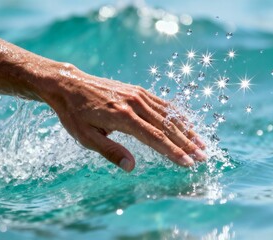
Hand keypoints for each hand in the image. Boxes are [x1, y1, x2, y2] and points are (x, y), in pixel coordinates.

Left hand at [44, 65, 206, 171]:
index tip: (189, 163)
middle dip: (187, 143)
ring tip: (201, 143)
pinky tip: (185, 124)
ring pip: (168, 114)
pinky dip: (176, 115)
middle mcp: (134, 103)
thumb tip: (132, 167)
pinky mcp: (137, 90)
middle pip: (167, 126)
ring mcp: (137, 94)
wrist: (68, 85)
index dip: (173, 152)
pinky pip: (162, 103)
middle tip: (204, 157)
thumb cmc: (74, 114)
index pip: (155, 138)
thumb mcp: (86, 137)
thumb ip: (110, 151)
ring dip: (186, 129)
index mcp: (122, 117)